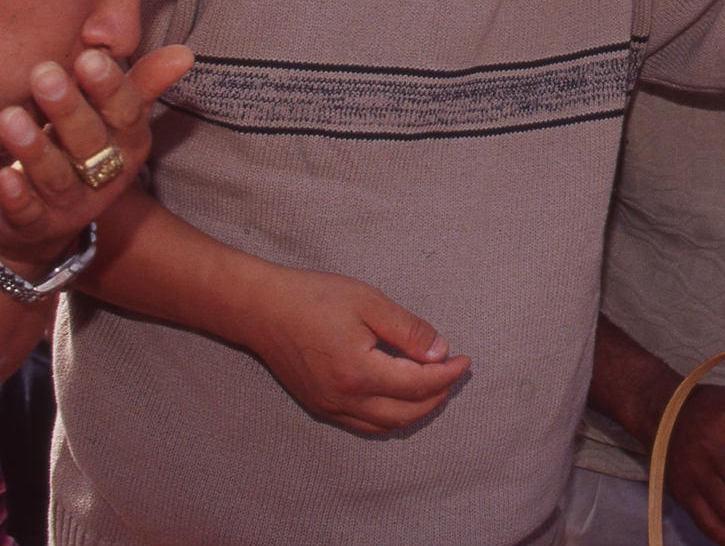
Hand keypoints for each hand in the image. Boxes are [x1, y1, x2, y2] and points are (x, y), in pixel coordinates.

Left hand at [0, 45, 191, 270]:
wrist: (43, 221)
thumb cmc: (79, 152)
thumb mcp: (110, 119)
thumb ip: (140, 84)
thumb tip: (184, 52)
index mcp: (128, 144)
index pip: (126, 113)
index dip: (109, 88)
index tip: (89, 57)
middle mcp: (105, 174)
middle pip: (90, 141)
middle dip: (68, 109)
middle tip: (44, 74)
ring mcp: (71, 204)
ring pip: (56, 177)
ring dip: (35, 149)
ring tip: (9, 117)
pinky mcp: (35, 226)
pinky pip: (28, 214)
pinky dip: (17, 197)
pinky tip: (4, 174)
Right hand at [232, 267, 470, 435]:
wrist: (260, 309)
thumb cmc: (313, 298)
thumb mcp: (368, 303)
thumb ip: (408, 330)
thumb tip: (440, 352)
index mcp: (358, 372)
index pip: (419, 386)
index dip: (448, 375)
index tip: (465, 360)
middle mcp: (344, 399)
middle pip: (407, 413)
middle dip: (438, 395)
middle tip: (453, 372)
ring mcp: (330, 407)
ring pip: (387, 426)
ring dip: (416, 410)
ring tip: (434, 384)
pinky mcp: (320, 407)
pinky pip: (365, 425)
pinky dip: (391, 416)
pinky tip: (400, 394)